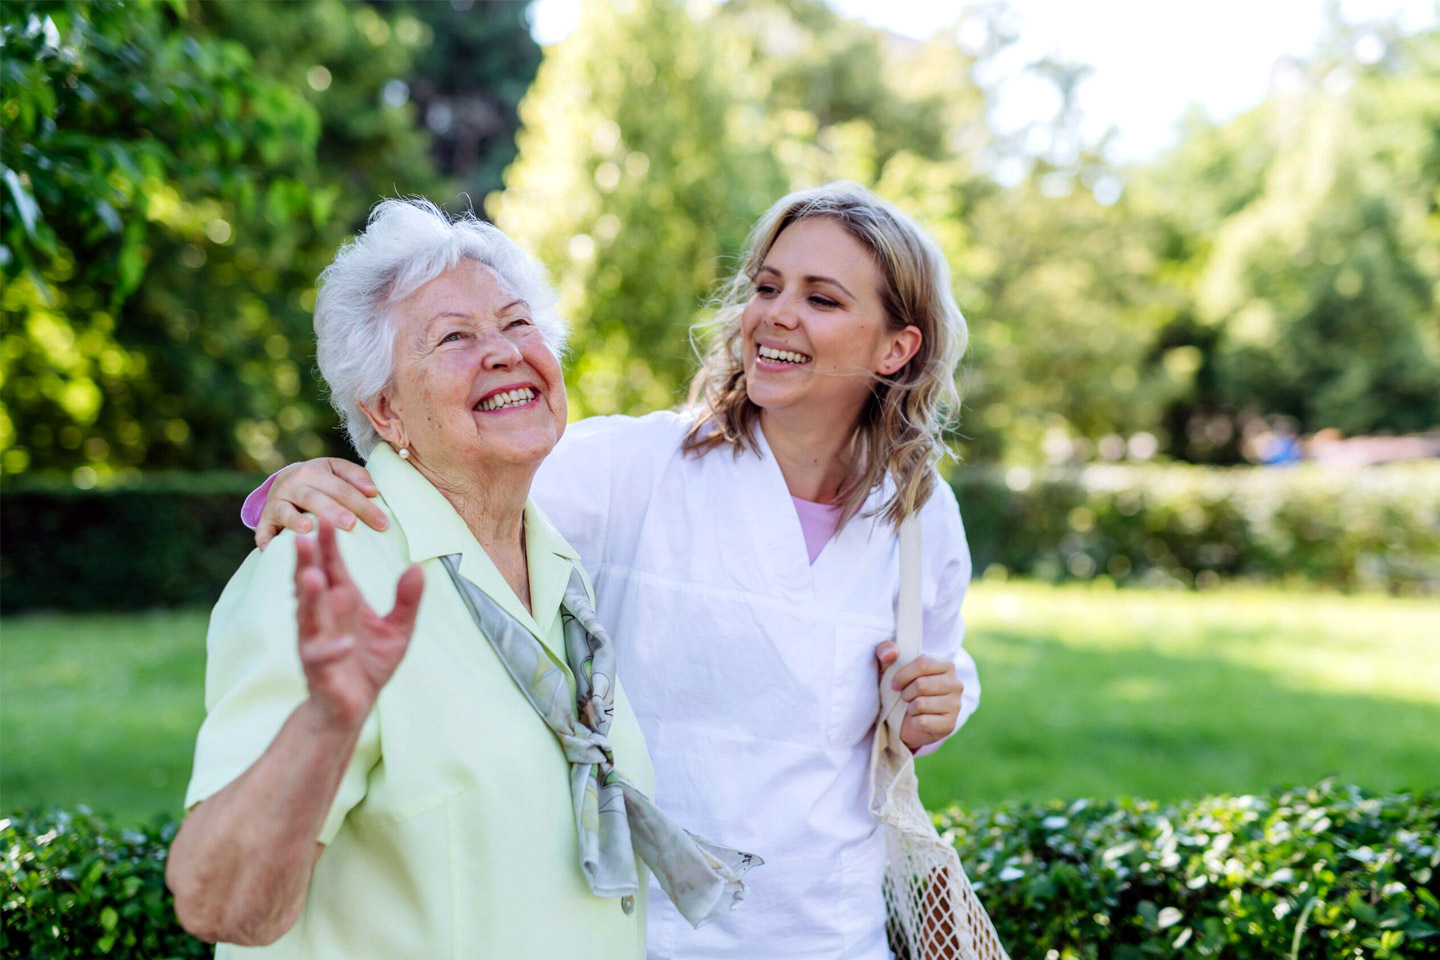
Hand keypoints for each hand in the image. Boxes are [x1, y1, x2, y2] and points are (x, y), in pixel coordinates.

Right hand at [257, 459, 385, 549]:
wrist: (286, 480)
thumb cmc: (321, 479)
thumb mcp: (336, 470)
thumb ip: (355, 476)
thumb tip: (372, 491)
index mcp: (313, 472)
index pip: (341, 489)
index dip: (362, 505)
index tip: (382, 523)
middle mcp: (292, 485)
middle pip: (315, 499)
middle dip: (333, 511)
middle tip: (351, 525)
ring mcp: (276, 502)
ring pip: (286, 511)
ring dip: (296, 520)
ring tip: (309, 529)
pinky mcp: (265, 519)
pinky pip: (263, 530)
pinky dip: (265, 540)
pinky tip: (271, 551)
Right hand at [295, 519, 423, 728]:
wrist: (353, 706)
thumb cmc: (369, 662)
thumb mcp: (398, 630)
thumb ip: (407, 601)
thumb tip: (418, 568)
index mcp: (343, 601)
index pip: (333, 567)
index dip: (328, 545)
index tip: (326, 518)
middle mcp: (325, 616)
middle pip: (312, 584)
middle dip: (307, 562)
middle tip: (301, 536)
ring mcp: (318, 642)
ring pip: (308, 616)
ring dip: (309, 597)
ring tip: (310, 576)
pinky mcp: (319, 670)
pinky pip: (321, 657)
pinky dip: (331, 649)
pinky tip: (345, 643)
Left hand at [875, 641, 962, 752]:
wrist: (905, 719)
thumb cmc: (901, 687)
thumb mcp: (889, 666)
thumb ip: (886, 651)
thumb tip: (890, 653)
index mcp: (946, 665)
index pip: (923, 664)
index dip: (903, 675)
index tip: (894, 684)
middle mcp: (956, 684)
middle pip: (921, 685)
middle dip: (906, 693)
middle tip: (905, 697)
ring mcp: (955, 705)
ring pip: (921, 704)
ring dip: (910, 708)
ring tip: (913, 707)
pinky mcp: (950, 724)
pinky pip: (923, 722)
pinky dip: (914, 722)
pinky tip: (918, 719)